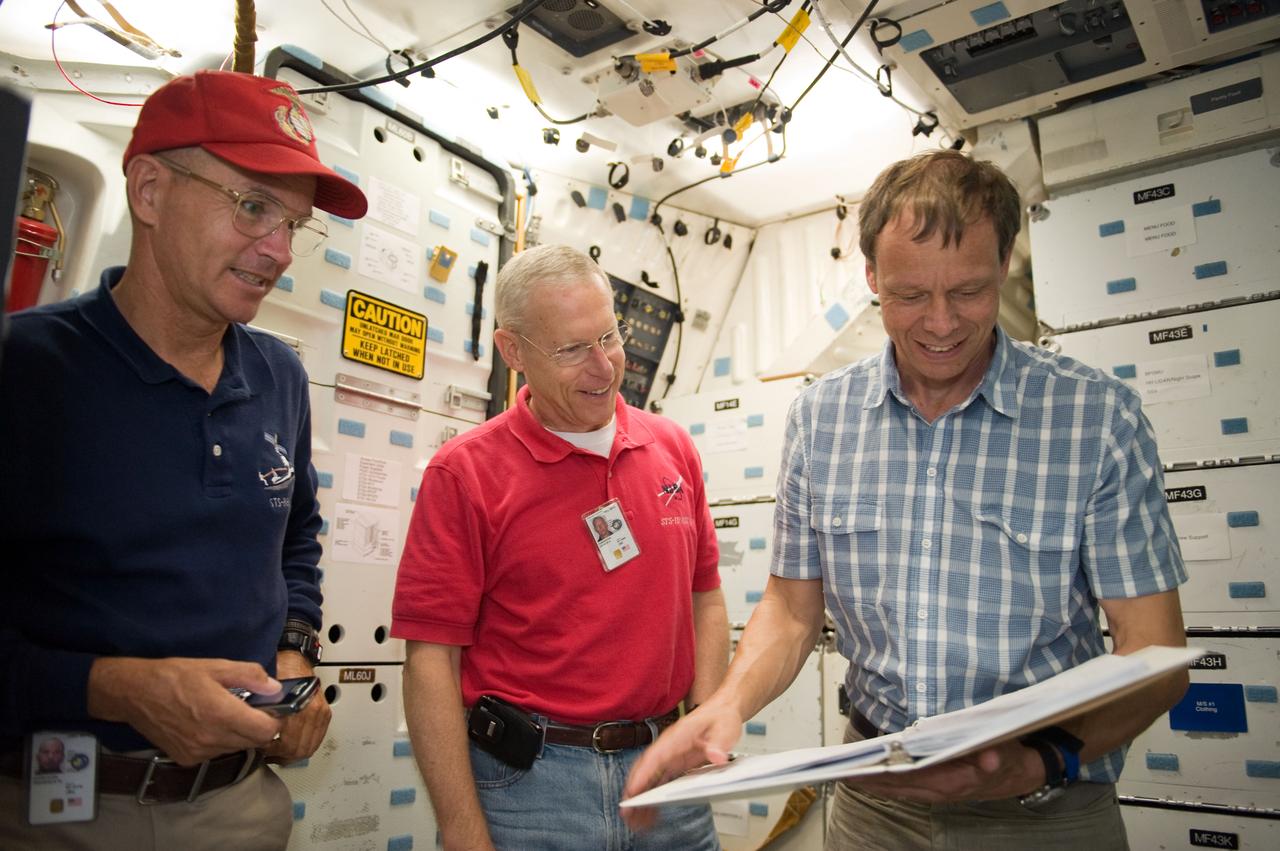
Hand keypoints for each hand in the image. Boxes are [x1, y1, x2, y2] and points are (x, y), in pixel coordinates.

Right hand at [88, 657, 282, 765]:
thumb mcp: (216, 666)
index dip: (276, 719)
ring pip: (236, 748)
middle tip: (252, 708)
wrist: (134, 694)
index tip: (274, 708)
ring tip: (227, 714)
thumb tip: (275, 688)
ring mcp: (198, 752)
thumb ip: (250, 676)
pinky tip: (209, 724)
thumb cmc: (175, 676)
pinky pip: (216, 753)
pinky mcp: (186, 759)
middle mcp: (212, 739)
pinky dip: (221, 741)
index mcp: (222, 715)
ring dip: (240, 734)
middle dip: (260, 726)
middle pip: (254, 742)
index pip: (266, 731)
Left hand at [264, 651, 330, 763]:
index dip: (272, 751)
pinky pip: (317, 739)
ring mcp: (321, 713)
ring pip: (309, 747)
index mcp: (299, 707)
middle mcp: (313, 712)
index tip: (261, 748)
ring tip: (279, 750)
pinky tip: (292, 743)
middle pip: (300, 750)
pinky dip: (305, 745)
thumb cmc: (281, 670)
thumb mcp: (264, 690)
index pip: (288, 744)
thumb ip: (260, 711)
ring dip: (293, 752)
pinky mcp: (325, 714)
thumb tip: (253, 733)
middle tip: (268, 753)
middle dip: (282, 756)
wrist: (295, 657)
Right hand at [621, 702, 741, 830]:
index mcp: (677, 737)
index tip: (633, 790)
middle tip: (629, 813)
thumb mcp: (725, 728)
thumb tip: (717, 756)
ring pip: (649, 777)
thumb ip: (719, 742)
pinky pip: (659, 781)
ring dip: (641, 797)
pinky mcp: (675, 764)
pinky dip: (651, 795)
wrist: (723, 710)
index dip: (643, 774)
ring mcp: (670, 756)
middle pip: (645, 768)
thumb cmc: (720, 716)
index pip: (655, 756)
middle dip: (634, 790)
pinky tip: (649, 811)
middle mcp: (669, 747)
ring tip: (637, 820)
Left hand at [846, 738, 1045, 802]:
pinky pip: (903, 788)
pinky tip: (869, 777)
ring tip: (847, 773)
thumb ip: (995, 755)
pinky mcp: (934, 787)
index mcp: (953, 781)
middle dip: (868, 781)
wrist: (1015, 774)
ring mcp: (935, 790)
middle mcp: (940, 790)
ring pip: (897, 789)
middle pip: (897, 787)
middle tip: (841, 772)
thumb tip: (989, 759)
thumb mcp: (1004, 752)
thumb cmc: (1004, 758)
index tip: (861, 771)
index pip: (911, 778)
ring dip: (872, 783)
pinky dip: (884, 783)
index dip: (885, 775)